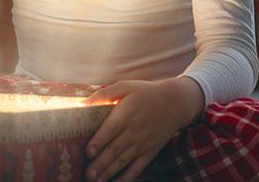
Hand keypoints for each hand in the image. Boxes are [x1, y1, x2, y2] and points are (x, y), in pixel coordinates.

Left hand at [80, 77, 203, 181]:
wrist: (175, 103)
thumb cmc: (146, 93)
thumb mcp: (125, 86)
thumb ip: (104, 94)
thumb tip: (82, 103)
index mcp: (126, 115)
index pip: (110, 130)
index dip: (99, 142)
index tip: (88, 152)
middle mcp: (134, 132)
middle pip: (114, 150)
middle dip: (100, 163)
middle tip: (87, 174)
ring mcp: (142, 144)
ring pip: (123, 161)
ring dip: (109, 172)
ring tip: (96, 181)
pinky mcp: (150, 152)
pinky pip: (138, 168)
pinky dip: (127, 177)